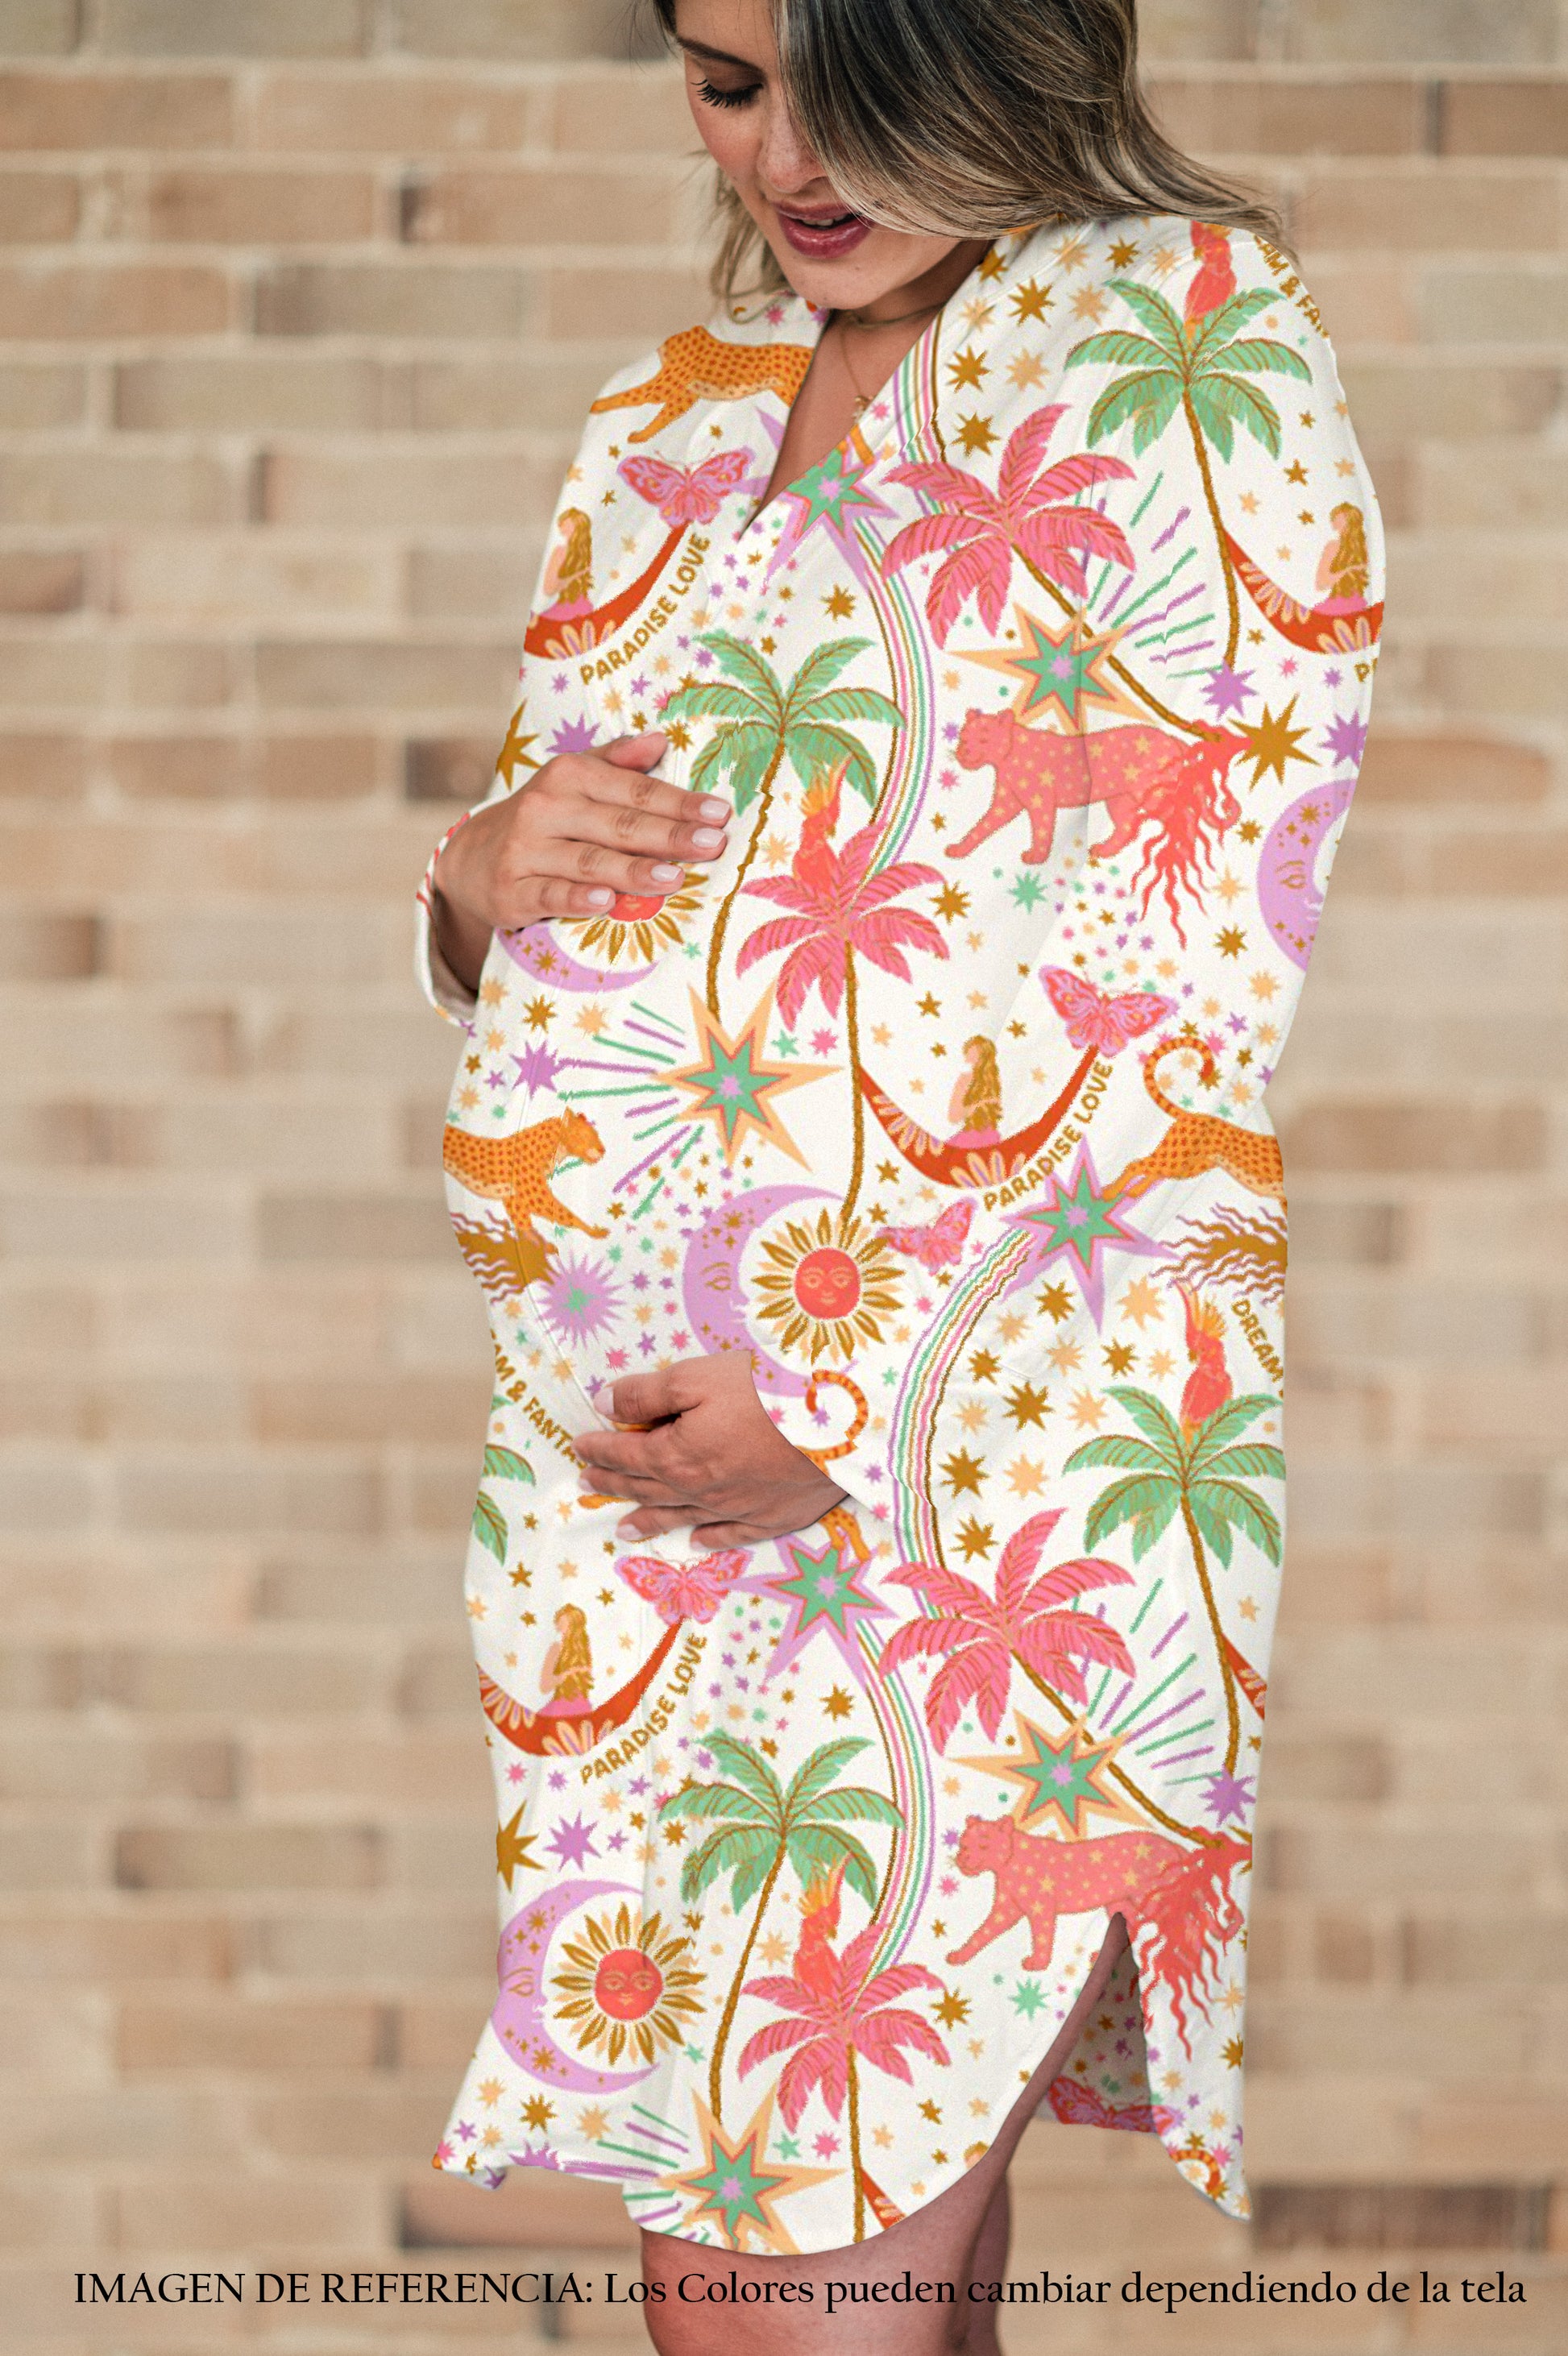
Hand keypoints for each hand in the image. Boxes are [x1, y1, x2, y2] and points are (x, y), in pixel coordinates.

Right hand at [430, 731, 731, 992]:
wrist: (472, 857)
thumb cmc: (543, 818)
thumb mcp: (572, 780)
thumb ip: (616, 761)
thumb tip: (659, 740)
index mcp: (569, 775)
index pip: (634, 790)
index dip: (679, 802)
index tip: (719, 814)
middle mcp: (546, 808)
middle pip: (619, 825)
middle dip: (669, 835)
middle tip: (712, 845)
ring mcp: (526, 850)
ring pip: (590, 861)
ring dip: (633, 870)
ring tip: (675, 877)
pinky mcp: (512, 890)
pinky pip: (549, 894)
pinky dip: (577, 899)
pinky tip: (606, 902)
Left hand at [572, 1352, 848, 1547]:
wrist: (843, 1422)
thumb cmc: (769, 1390)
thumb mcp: (698, 1376)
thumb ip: (647, 1394)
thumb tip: (604, 1405)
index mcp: (677, 1456)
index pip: (627, 1454)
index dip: (600, 1448)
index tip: (580, 1446)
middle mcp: (701, 1490)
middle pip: (647, 1488)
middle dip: (615, 1483)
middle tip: (589, 1484)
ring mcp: (739, 1509)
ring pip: (682, 1518)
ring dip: (649, 1521)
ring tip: (624, 1530)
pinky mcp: (775, 1516)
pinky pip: (733, 1535)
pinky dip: (710, 1539)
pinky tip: (697, 1543)